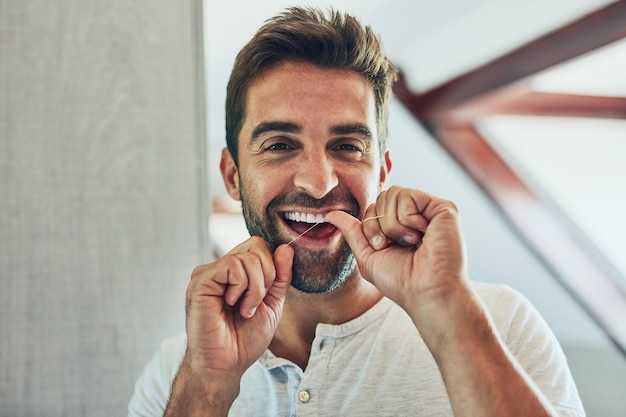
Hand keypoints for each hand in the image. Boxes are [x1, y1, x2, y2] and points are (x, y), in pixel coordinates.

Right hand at [185, 237, 292, 378]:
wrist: (226, 364)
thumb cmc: (245, 339)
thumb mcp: (272, 304)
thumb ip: (280, 276)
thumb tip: (286, 248)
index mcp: (236, 271)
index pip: (261, 246)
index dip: (273, 267)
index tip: (266, 296)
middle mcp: (221, 268)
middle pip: (257, 245)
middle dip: (267, 277)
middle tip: (255, 304)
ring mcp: (209, 272)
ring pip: (247, 257)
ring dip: (255, 289)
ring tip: (243, 310)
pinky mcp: (201, 280)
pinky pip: (232, 266)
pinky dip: (241, 288)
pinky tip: (231, 305)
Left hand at [325, 186, 467, 313]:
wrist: (424, 292)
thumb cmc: (401, 281)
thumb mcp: (368, 255)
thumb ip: (353, 231)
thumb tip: (330, 214)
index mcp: (402, 223)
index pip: (374, 205)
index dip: (371, 227)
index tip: (383, 248)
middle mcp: (418, 213)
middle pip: (382, 196)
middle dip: (379, 224)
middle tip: (395, 245)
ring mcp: (431, 209)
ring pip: (393, 194)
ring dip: (393, 225)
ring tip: (411, 242)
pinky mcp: (444, 208)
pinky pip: (409, 197)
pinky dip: (407, 220)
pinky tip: (422, 236)